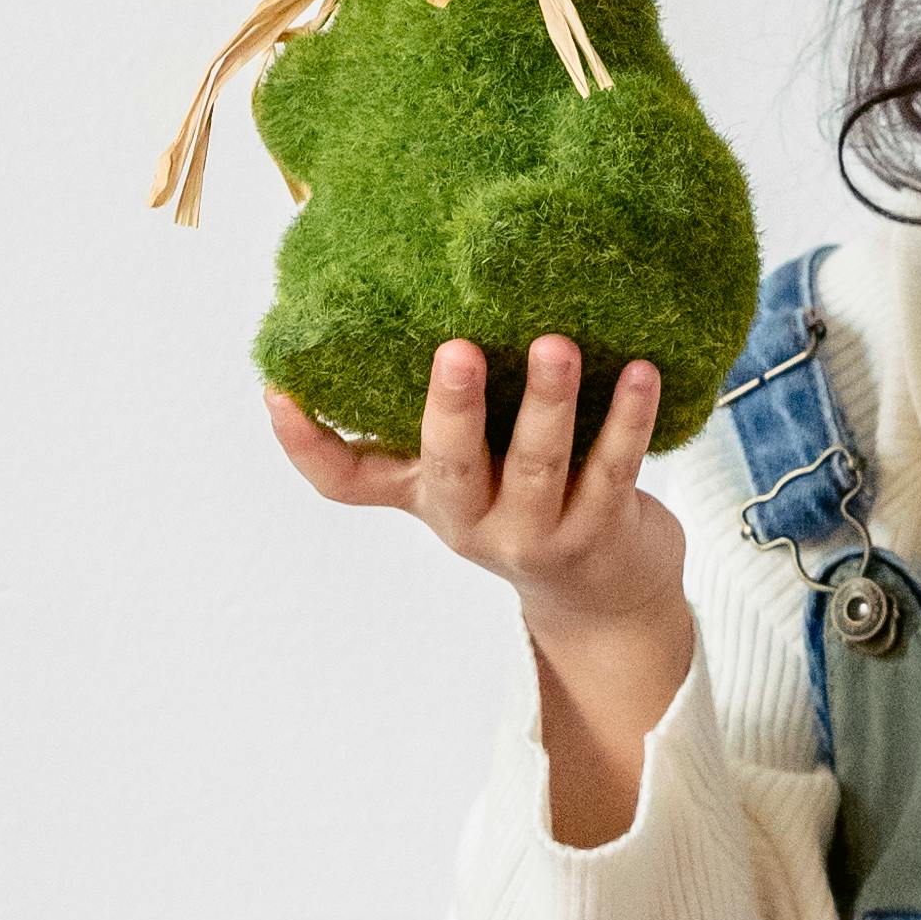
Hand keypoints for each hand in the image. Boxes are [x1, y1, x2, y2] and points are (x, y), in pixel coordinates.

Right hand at [270, 334, 693, 842]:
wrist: (605, 600)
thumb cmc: (528, 507)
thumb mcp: (466, 476)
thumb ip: (437, 417)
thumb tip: (401, 319)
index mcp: (429, 497)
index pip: (347, 482)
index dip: (307, 445)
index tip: (278, 393)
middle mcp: (473, 522)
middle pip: (452, 468)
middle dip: (453, 409)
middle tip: (456, 348)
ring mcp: (537, 534)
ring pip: (539, 466)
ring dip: (548, 403)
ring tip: (556, 345)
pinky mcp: (602, 532)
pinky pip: (614, 470)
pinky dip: (627, 421)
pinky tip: (642, 373)